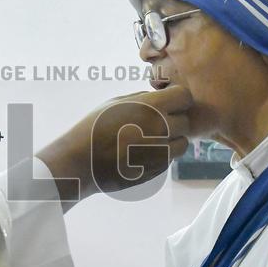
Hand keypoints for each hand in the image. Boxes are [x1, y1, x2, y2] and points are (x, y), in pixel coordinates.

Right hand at [37, 86, 191, 202]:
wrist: (82, 161)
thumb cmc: (95, 127)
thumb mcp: (117, 103)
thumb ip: (144, 99)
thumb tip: (162, 98)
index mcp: (151, 107)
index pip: (184, 97)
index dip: (178, 99)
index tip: (170, 103)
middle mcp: (160, 128)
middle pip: (185, 122)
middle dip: (174, 121)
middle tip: (156, 124)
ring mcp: (161, 152)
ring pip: (182, 144)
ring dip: (172, 141)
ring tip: (150, 140)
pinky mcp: (157, 170)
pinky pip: (169, 159)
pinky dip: (161, 156)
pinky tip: (141, 153)